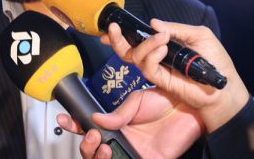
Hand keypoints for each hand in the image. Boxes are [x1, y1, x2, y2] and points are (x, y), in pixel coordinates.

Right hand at [58, 88, 201, 158]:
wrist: (188, 106)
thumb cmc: (164, 100)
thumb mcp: (135, 102)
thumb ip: (116, 114)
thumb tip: (96, 120)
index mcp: (116, 124)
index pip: (90, 128)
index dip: (75, 125)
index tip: (65, 119)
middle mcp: (122, 140)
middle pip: (92, 151)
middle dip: (85, 145)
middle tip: (92, 134)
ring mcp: (133, 152)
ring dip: (96, 156)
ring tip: (105, 146)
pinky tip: (113, 155)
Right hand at [105, 19, 248, 131]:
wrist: (224, 85)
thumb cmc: (216, 60)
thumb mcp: (198, 35)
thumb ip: (176, 28)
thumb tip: (153, 23)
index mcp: (163, 45)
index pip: (138, 39)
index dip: (123, 33)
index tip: (113, 26)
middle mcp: (156, 57)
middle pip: (128, 50)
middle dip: (117, 39)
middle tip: (114, 28)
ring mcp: (158, 69)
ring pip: (136, 57)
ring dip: (145, 44)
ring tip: (161, 38)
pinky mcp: (161, 81)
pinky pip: (148, 68)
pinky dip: (152, 55)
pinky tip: (162, 48)